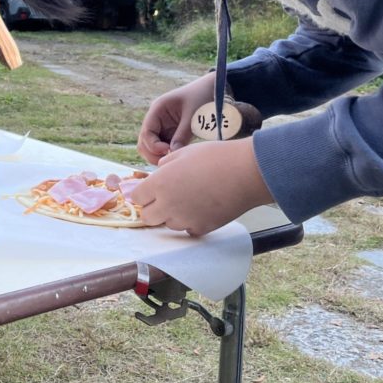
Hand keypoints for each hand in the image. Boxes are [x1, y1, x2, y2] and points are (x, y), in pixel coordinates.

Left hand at [130, 137, 272, 235]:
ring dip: (172, 215)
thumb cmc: (215, 157)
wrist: (245, 173)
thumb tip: (159, 172)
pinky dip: (190, 222)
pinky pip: (187, 229)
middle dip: (153, 208)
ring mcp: (184, 220)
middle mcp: (168, 205)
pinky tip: (202, 207)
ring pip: (167, 224)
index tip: (151, 190)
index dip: (143, 193)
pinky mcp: (201, 229)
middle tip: (166, 197)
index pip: (137, 197)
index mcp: (160, 183)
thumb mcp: (184, 152)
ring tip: (189, 199)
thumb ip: (166, 165)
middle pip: (147, 217)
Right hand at [137, 72, 215, 163]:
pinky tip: (178, 157)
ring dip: (159, 156)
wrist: (214, 89)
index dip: (154, 146)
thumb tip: (172, 154)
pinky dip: (167, 154)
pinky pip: (163, 148)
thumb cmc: (202, 97)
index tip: (168, 151)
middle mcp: (156, 119)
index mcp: (158, 109)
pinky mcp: (171, 133)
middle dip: (153, 154)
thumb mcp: (193, 116)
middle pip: (144, 143)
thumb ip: (182, 135)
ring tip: (174, 160)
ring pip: (151, 147)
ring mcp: (163, 127)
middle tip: (169, 160)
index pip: (146, 133)